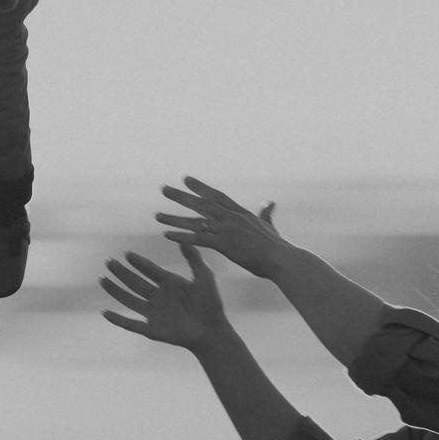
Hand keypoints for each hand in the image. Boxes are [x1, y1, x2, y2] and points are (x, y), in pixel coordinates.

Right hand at [99, 246, 228, 349]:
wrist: (212, 331)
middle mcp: (158, 297)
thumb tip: (183, 238)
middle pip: (135, 282)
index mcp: (170, 284)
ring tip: (102, 279)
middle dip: (121, 272)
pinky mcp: (152, 330)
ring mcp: (153, 313)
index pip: (149, 270)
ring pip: (129, 299)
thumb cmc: (211, 304)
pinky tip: (105, 313)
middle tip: (108, 261)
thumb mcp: (204, 277)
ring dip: (115, 290)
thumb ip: (194, 258)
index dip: (138, 262)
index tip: (126, 253)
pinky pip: (130, 324)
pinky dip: (117, 320)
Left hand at [155, 178, 290, 279]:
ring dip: (174, 218)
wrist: (281, 259)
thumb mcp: (269, 225)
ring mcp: (226, 229)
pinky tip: (167, 235)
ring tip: (157, 216)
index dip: (200, 187)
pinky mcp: (224, 244)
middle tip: (164, 189)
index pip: (216, 196)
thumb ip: (265, 212)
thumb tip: (269, 202)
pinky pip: (198, 239)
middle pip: (201, 203)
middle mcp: (231, 217)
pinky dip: (181, 237)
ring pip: (195, 221)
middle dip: (181, 196)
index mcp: (240, 212)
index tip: (186, 179)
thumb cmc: (276, 247)